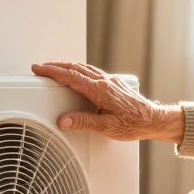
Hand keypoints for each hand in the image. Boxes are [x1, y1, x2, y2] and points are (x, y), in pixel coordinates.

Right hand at [30, 61, 183, 142]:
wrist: (154, 120)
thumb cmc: (133, 124)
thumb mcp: (106, 127)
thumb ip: (83, 122)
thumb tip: (64, 120)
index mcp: (100, 90)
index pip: (71, 76)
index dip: (52, 72)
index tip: (39, 69)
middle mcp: (105, 82)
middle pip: (75, 68)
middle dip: (56, 66)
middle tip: (41, 67)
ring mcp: (110, 81)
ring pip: (84, 68)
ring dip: (67, 66)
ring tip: (55, 69)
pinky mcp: (114, 84)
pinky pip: (93, 72)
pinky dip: (80, 70)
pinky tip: (78, 74)